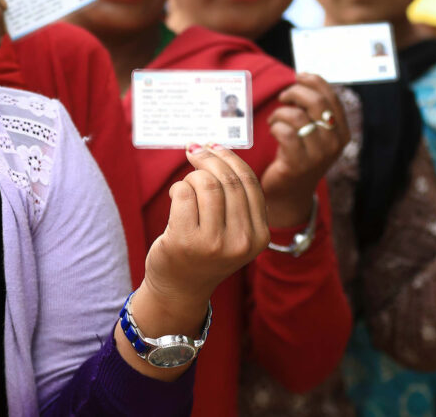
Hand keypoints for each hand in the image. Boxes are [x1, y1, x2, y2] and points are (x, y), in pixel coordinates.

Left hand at [142, 144, 269, 313]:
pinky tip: (175, 199)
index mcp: (260, 236)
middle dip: (208, 158)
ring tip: (185, 187)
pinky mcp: (185, 241)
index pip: (249, 182)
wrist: (179, 289)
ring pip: (205, 183)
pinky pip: (183, 193)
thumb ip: (235, 197)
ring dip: (191, 177)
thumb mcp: (234, 230)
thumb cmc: (205, 251)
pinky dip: (177, 189)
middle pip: (228, 180)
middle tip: (194, 149)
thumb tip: (216, 147)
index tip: (214, 145)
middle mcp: (241, 241)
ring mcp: (214, 243)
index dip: (230, 158)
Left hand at [261, 73, 348, 226]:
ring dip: (280, 113)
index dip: (313, 81)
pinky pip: (285, 133)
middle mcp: (334, 143)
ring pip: (297, 117)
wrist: (289, 193)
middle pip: (316, 102)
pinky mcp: (298, 164)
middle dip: (295, 92)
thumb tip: (302, 79)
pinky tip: (273, 130)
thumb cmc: (298, 155)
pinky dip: (275, 126)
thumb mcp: (313, 132)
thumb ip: (313, 110)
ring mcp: (318, 155)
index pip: (331, 96)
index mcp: (342, 132)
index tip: (298, 76)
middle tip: (283, 97)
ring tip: (275, 120)